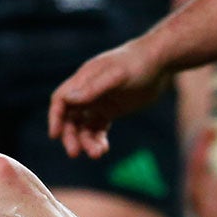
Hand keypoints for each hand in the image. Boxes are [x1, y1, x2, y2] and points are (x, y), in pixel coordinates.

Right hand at [47, 40, 170, 158]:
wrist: (160, 62)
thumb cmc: (138, 64)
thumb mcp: (116, 76)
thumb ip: (93, 88)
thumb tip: (68, 99)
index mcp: (84, 80)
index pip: (61, 100)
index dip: (55, 117)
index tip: (55, 135)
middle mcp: (88, 92)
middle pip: (70, 118)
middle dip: (71, 136)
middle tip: (75, 153)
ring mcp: (99, 102)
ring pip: (84, 126)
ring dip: (86, 141)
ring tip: (98, 154)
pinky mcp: (111, 110)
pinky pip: (98, 129)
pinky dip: (98, 140)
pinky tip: (103, 149)